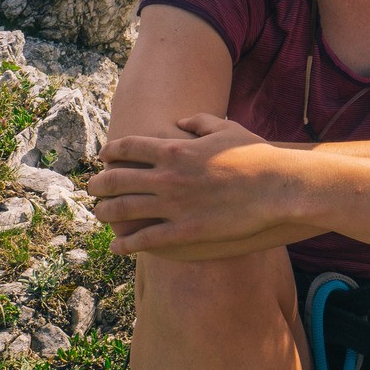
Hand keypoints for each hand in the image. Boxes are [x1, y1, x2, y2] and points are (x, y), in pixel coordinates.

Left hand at [84, 114, 289, 255]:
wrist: (278, 187)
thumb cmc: (256, 156)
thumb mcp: (227, 128)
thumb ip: (199, 121)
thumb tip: (181, 121)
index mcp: (174, 149)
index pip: (128, 147)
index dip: (110, 152)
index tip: (104, 158)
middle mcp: (167, 177)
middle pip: (117, 179)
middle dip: (99, 184)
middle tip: (92, 189)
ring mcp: (173, 205)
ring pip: (123, 210)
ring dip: (105, 213)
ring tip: (99, 215)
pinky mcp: (184, 232)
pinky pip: (144, 240)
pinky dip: (125, 245)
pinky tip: (116, 248)